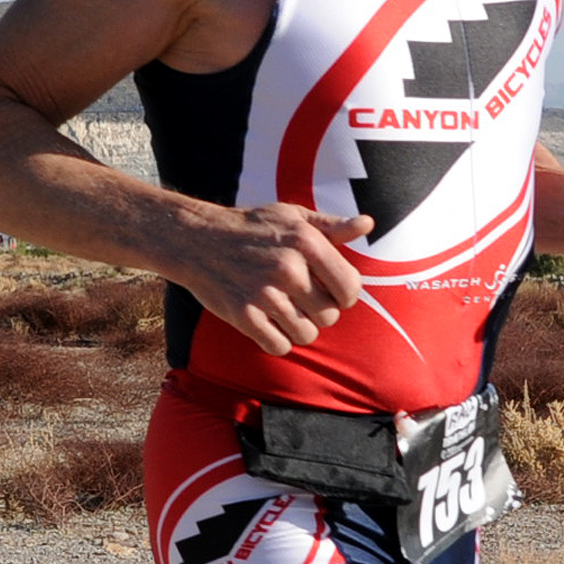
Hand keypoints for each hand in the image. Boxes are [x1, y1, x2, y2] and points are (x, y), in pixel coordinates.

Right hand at [174, 202, 372, 355]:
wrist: (196, 239)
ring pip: (307, 334)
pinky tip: (267, 322)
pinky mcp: (244, 316)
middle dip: (320, 312)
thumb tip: (366, 224)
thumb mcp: (292, 217)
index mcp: (306, 241)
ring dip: (298, 328)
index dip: (343, 295)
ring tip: (283, 309)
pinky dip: (276, 340)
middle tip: (300, 299)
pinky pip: (279, 346)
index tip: (329, 290)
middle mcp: (288, 268)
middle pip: (330, 316)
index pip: (350, 289)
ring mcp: (265, 293)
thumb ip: (331, 226)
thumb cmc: (251, 227)